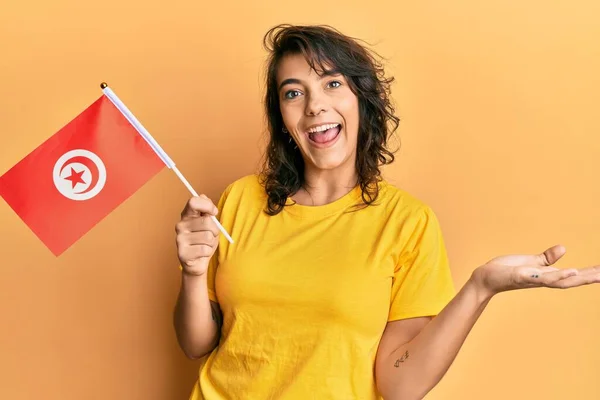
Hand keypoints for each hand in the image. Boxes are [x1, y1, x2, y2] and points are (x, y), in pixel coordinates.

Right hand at [175, 195, 219, 275]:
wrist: (198, 262)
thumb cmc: (205, 241)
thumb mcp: (210, 224)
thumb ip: (207, 211)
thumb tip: (203, 196)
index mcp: (187, 216)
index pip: (193, 202)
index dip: (207, 205)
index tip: (214, 212)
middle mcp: (180, 226)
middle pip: (206, 222)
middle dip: (214, 230)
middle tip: (211, 235)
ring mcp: (179, 239)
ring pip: (207, 237)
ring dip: (211, 243)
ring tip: (205, 245)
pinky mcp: (182, 253)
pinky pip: (205, 249)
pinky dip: (208, 252)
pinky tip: (201, 254)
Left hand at [470, 244, 599, 298]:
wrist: (486, 277)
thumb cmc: (507, 271)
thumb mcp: (530, 262)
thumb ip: (547, 258)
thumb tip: (564, 249)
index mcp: (547, 276)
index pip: (573, 276)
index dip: (590, 274)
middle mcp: (543, 280)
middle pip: (571, 281)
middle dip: (591, 278)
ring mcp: (533, 280)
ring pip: (560, 281)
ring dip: (579, 278)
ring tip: (597, 274)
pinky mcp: (522, 276)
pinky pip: (543, 277)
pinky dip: (557, 275)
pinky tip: (571, 271)